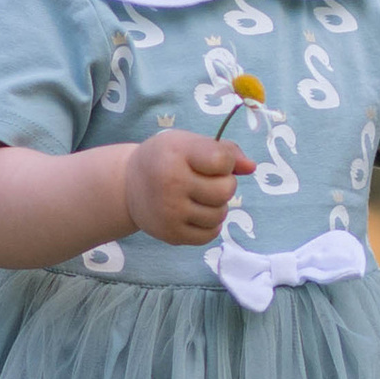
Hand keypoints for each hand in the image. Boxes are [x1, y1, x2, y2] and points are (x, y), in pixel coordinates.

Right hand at [123, 129, 254, 244]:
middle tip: (207, 181)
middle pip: (225, 191)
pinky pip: (209, 235)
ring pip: (220, 215)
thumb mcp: (189, 143)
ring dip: (217, 206)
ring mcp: (170, 211)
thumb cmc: (166, 159)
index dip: (225, 162)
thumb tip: (252, 168)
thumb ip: (225, 151)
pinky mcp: (171, 234)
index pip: (223, 161)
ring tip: (199, 197)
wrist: (128, 185)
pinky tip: (196, 213)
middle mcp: (172, 183)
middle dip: (224, 185)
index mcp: (178, 153)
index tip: (212, 161)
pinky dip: (209, 225)